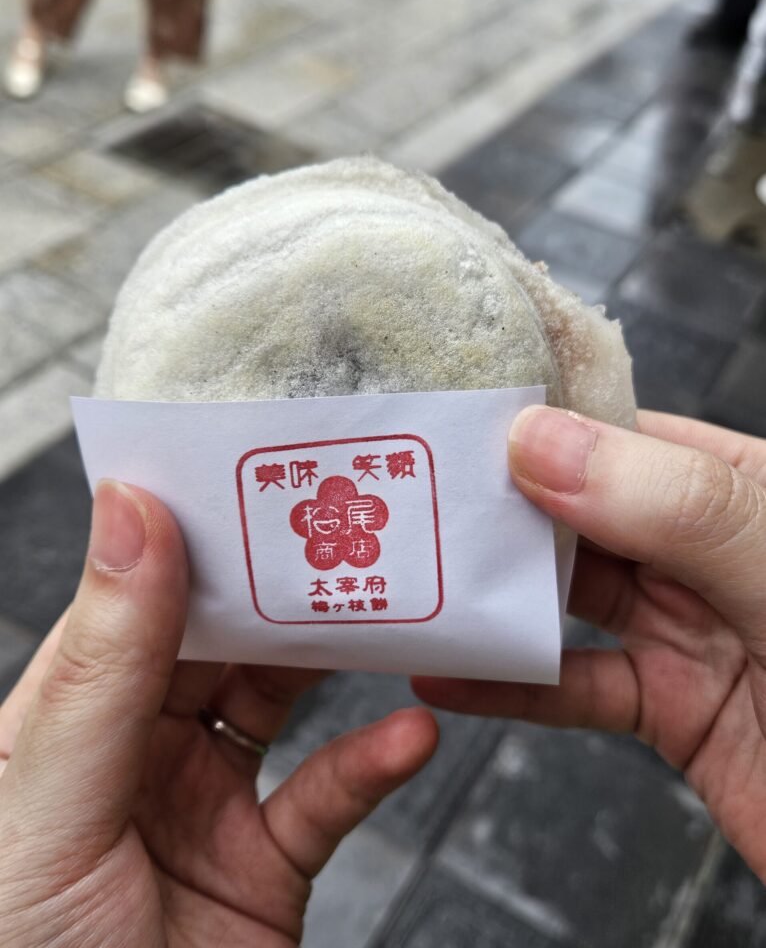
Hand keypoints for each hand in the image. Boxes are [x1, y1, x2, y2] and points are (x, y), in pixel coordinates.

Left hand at [0, 481, 437, 946]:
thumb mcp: (49, 798)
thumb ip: (102, 660)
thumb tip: (128, 510)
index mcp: (72, 715)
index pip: (140, 597)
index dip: (195, 534)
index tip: (255, 475)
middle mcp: (140, 747)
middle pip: (224, 639)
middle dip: (286, 589)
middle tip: (348, 530)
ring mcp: (207, 802)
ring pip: (285, 701)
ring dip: (341, 658)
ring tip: (395, 607)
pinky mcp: (267, 863)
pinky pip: (330, 796)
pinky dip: (374, 763)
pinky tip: (410, 735)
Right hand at [413, 406, 765, 877]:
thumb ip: (672, 503)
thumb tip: (539, 443)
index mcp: (741, 489)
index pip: (624, 434)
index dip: (541, 425)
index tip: (458, 421)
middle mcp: (708, 552)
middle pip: (583, 516)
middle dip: (501, 511)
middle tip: (411, 503)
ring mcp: (689, 630)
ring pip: (570, 600)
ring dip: (496, 596)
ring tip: (417, 580)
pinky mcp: (672, 710)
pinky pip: (576, 690)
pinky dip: (511, 686)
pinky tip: (449, 676)